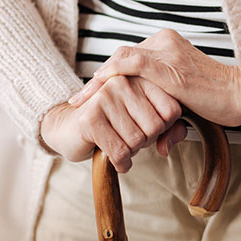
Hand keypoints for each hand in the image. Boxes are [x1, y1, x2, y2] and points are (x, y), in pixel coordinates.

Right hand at [40, 75, 185, 171]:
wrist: (68, 127)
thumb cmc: (112, 124)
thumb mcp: (144, 122)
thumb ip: (169, 130)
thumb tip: (167, 147)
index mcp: (139, 77)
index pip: (172, 110)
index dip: (165, 128)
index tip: (147, 127)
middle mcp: (123, 82)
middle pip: (156, 127)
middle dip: (146, 141)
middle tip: (131, 138)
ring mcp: (104, 97)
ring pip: (137, 140)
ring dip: (132, 152)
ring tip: (121, 143)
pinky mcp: (90, 118)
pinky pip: (119, 151)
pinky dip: (121, 163)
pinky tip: (117, 160)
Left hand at [67, 29, 240, 125]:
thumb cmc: (220, 101)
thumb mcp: (185, 103)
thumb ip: (167, 112)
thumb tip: (160, 144)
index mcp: (168, 44)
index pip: (128, 57)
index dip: (107, 77)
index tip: (91, 96)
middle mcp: (164, 42)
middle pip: (120, 58)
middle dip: (97, 81)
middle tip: (78, 100)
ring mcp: (166, 52)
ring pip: (121, 60)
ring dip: (98, 82)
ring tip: (80, 101)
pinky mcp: (168, 67)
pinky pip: (131, 64)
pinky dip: (110, 76)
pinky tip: (97, 90)